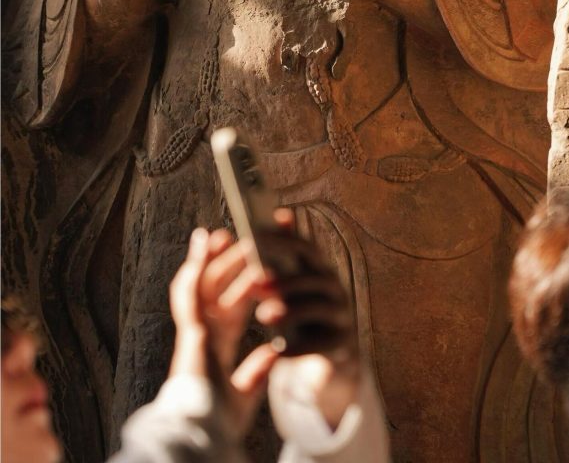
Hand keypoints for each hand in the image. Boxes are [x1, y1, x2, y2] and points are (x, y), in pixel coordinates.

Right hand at [168, 229, 277, 436]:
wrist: (205, 437)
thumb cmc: (219, 423)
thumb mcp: (246, 391)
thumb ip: (259, 369)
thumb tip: (275, 350)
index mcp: (217, 347)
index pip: (231, 305)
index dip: (242, 282)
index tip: (255, 262)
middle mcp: (204, 335)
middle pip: (216, 289)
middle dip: (226, 263)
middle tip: (239, 237)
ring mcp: (194, 331)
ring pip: (203, 283)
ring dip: (210, 257)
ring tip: (222, 233)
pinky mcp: (190, 331)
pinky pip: (191, 289)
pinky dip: (197, 263)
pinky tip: (204, 242)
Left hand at [253, 211, 360, 430]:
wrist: (328, 358)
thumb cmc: (301, 314)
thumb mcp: (291, 286)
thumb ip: (281, 259)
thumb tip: (272, 219)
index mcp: (318, 269)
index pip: (305, 248)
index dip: (285, 240)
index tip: (258, 233)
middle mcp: (334, 287)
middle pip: (312, 277)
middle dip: (284, 278)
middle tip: (255, 281)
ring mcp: (341, 315)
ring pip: (318, 308)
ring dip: (291, 310)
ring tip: (264, 316)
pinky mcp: (343, 344)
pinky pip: (321, 344)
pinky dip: (299, 347)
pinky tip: (278, 351)